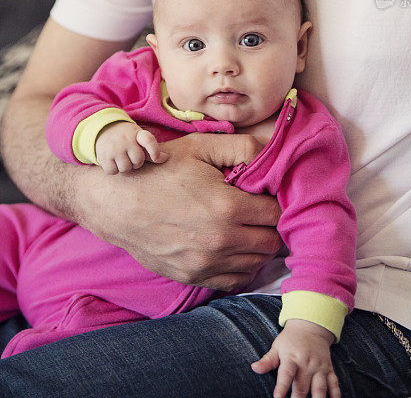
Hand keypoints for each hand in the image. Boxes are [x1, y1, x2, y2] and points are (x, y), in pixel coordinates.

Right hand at [77, 131, 282, 290]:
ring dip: (258, 247)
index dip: (277, 203)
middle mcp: (221, 240)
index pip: (277, 214)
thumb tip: (273, 154)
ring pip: (256, 264)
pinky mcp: (192, 277)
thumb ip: (242, 147)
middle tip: (261, 211)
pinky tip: (232, 246)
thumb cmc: (159, 170)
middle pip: (271, 243)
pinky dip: (240, 266)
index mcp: (228, 207)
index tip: (269, 195)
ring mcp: (206, 263)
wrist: (116, 202)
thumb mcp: (200, 147)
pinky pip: (233, 280)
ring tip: (247, 227)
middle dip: (272, 226)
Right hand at [95, 121, 168, 173]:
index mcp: (138, 134)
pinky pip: (113, 171)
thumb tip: (166, 158)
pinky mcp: (103, 155)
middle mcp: (126, 139)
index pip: (149, 140)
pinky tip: (112, 161)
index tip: (155, 157)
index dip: (154, 150)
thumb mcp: (139, 139)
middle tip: (129, 155)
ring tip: (121, 158)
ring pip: (125, 168)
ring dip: (124, 167)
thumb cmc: (127, 138)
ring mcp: (114, 147)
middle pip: (138, 161)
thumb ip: (152, 150)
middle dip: (135, 162)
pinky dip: (113, 170)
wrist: (104, 129)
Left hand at [251, 319, 339, 397]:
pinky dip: (336, 395)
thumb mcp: (277, 347)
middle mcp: (307, 364)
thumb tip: (254, 368)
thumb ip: (267, 360)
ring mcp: (319, 367)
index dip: (281, 388)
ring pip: (320, 388)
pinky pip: (334, 384)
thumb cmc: (290, 340)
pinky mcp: (329, 370)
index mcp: (291, 358)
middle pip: (302, 387)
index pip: (286, 375)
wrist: (311, 326)